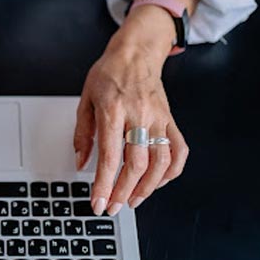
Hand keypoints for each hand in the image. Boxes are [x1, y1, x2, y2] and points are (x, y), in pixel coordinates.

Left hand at [73, 5, 189, 215]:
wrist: (136, 53)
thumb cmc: (109, 74)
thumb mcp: (85, 99)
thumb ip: (82, 133)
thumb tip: (80, 163)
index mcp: (113, 111)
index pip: (109, 156)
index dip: (103, 185)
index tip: (98, 203)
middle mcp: (138, 116)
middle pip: (135, 164)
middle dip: (123, 192)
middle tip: (113, 207)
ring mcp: (158, 118)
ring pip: (160, 162)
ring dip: (147, 188)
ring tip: (133, 200)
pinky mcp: (171, 120)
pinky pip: (178, 151)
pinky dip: (171, 172)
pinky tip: (158, 182)